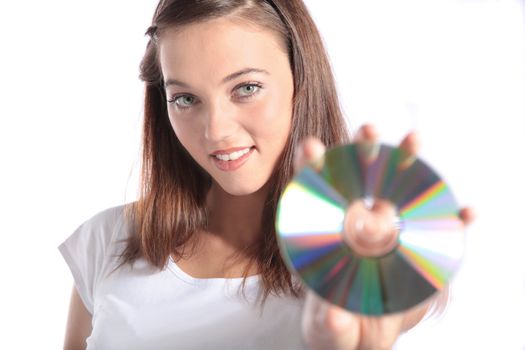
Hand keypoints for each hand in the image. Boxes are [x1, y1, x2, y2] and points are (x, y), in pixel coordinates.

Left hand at [295, 124, 474, 349]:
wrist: (367, 334)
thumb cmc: (338, 323)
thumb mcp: (329, 328)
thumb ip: (330, 322)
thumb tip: (336, 317)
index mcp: (329, 235)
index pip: (316, 195)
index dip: (312, 168)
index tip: (310, 147)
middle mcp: (359, 224)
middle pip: (359, 179)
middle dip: (362, 150)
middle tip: (366, 129)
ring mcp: (391, 232)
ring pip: (400, 191)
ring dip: (408, 164)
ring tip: (413, 140)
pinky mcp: (418, 249)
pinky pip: (439, 231)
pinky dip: (454, 221)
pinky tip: (466, 213)